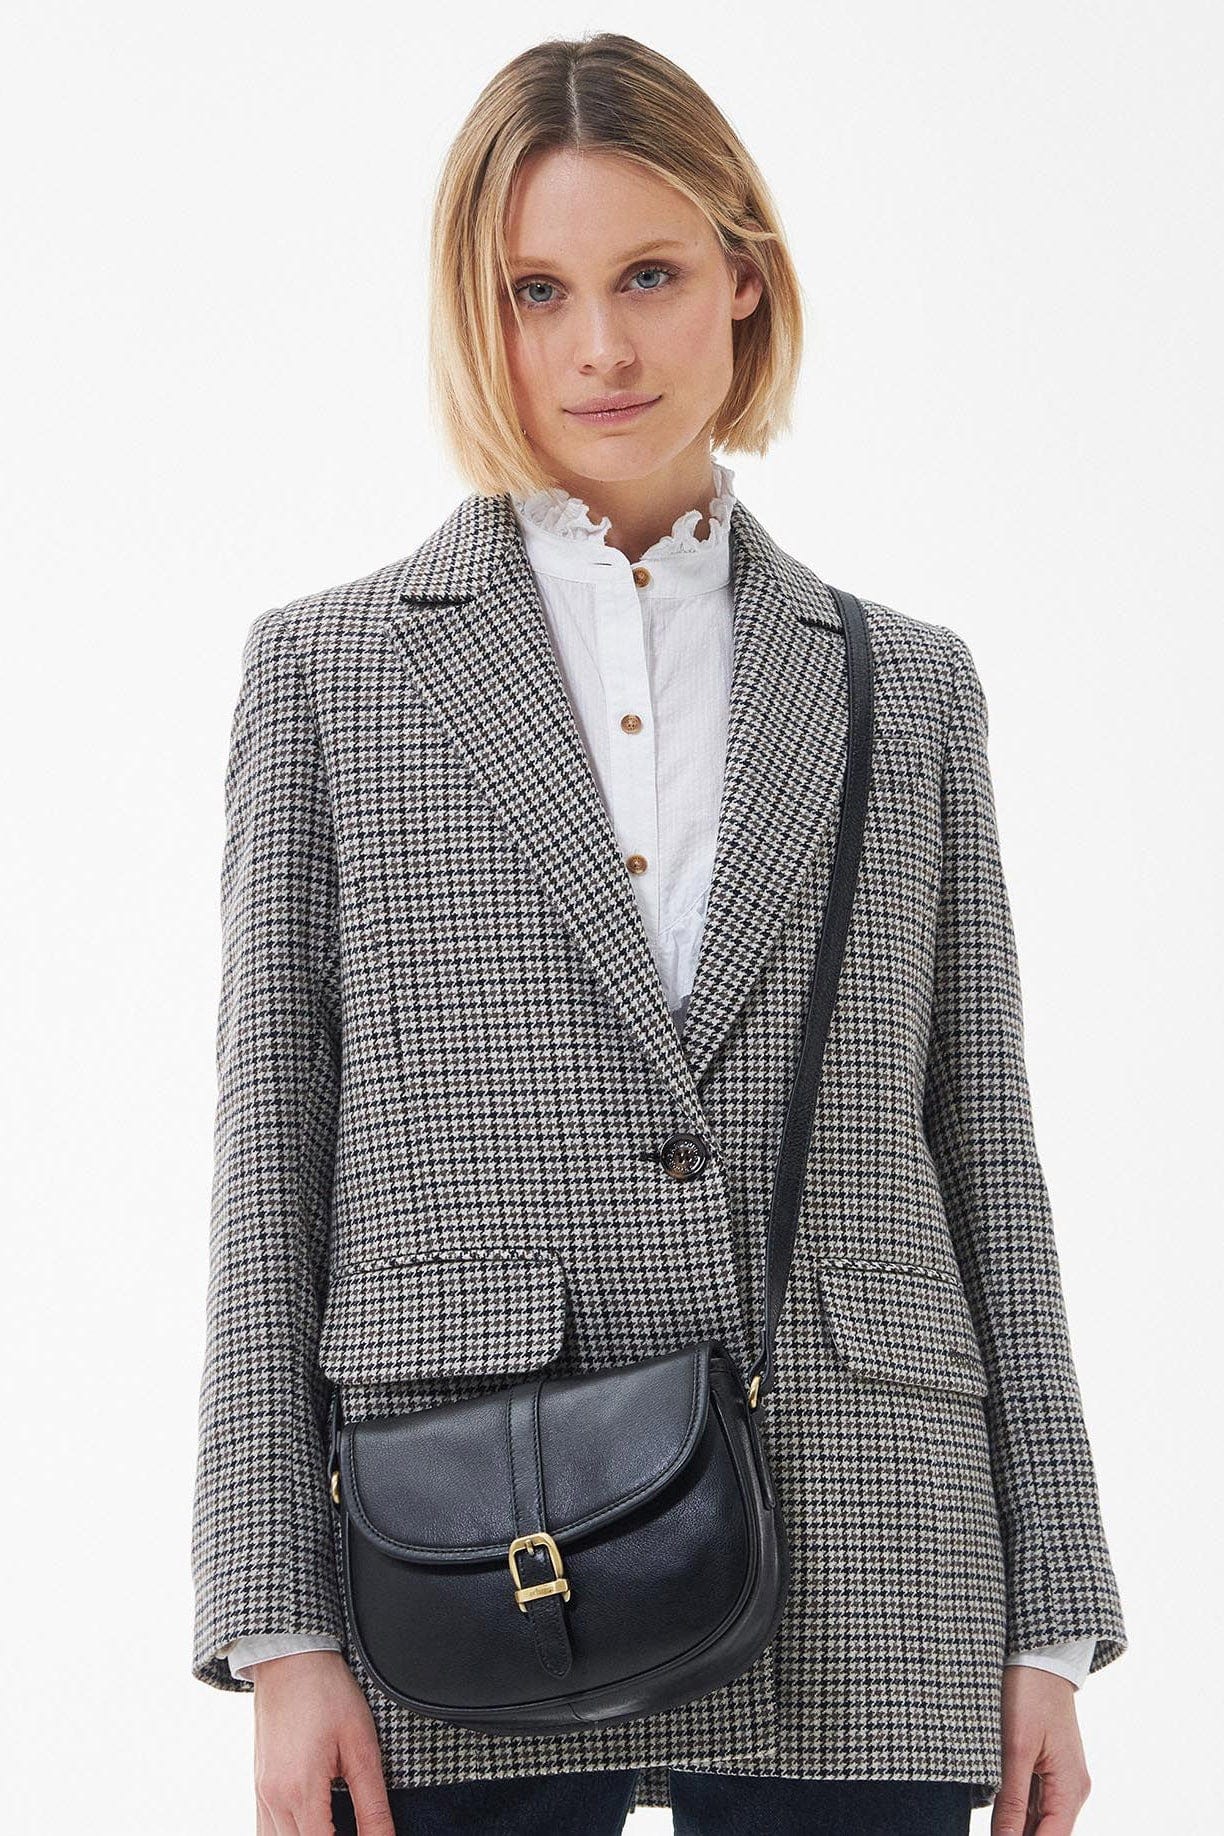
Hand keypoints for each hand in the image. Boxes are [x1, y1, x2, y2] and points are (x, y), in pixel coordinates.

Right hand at [252, 1650, 393, 1834]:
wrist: (290, 1658)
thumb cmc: (328, 1693)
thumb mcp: (362, 1746)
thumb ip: (373, 1805)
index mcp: (300, 1790)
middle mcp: (274, 1799)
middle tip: (359, 1831)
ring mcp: (262, 1794)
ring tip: (337, 1827)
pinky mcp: (259, 1786)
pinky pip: (265, 1830)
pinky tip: (313, 1827)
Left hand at [992, 1664, 1091, 1834]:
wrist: (1039, 1653)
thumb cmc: (1029, 1693)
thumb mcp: (1015, 1749)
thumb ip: (1010, 1802)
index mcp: (1070, 1788)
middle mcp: (1072, 1788)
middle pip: (1046, 1832)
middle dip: (1016, 1834)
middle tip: (990, 1828)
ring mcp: (1062, 1777)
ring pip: (1038, 1818)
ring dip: (1015, 1823)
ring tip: (992, 1819)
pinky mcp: (1049, 1766)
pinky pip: (1034, 1799)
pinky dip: (1016, 1807)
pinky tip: (996, 1804)